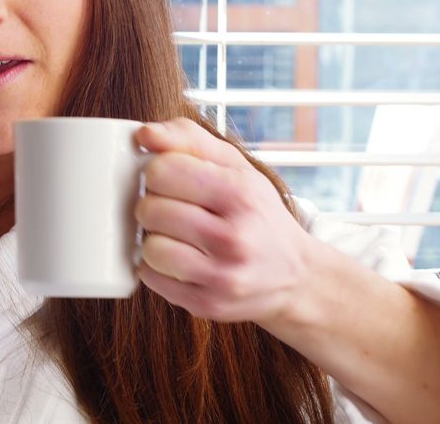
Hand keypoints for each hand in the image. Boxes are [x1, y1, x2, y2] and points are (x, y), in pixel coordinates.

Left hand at [134, 117, 312, 323]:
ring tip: (173, 236)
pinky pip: (151, 279)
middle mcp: (234, 237)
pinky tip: (177, 259)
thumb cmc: (256, 213)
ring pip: (149, 248)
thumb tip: (143, 134)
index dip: (157, 172)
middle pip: (151, 210)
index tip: (169, 179)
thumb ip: (188, 139)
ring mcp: (222, 276)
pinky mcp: (208, 305)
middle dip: (152, 205)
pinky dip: (154, 267)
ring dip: (153, 239)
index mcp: (241, 193)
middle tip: (170, 209)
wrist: (295, 276)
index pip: (164, 170)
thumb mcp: (236, 167)